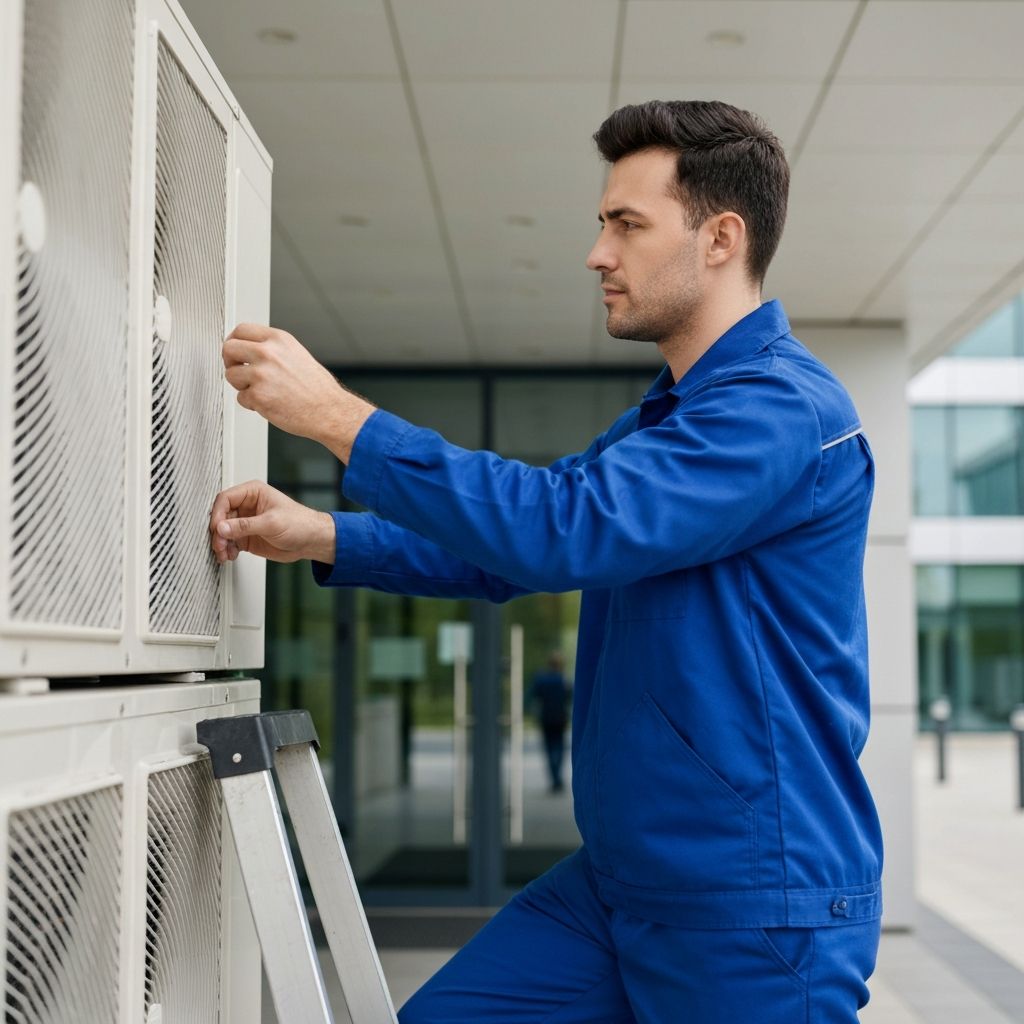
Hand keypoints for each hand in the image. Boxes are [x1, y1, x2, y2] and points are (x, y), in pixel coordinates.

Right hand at [209, 480, 334, 564]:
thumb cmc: (300, 523)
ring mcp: (246, 522)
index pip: (225, 499)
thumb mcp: (271, 523)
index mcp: (253, 493)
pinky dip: (227, 550)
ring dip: (220, 543)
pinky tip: (230, 556)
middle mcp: (247, 506)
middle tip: (220, 545)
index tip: (217, 528)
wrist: (311, 541)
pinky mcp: (247, 537)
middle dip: (218, 532)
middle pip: (221, 516)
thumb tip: (222, 527)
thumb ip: (245, 526)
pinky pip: (229, 542)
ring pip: (223, 531)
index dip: (217, 514)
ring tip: (224, 554)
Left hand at [223, 323, 374, 460]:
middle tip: (239, 371)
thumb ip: (272, 349)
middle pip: (228, 348)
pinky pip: (241, 398)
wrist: (329, 410)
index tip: (235, 352)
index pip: (241, 330)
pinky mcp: (258, 396)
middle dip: (230, 362)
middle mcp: (268, 353)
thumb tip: (248, 349)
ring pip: (231, 375)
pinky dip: (252, 404)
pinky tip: (270, 403)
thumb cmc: (317, 388)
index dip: (234, 342)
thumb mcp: (296, 355)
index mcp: (278, 339)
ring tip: (262, 391)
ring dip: (241, 386)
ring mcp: (261, 374)